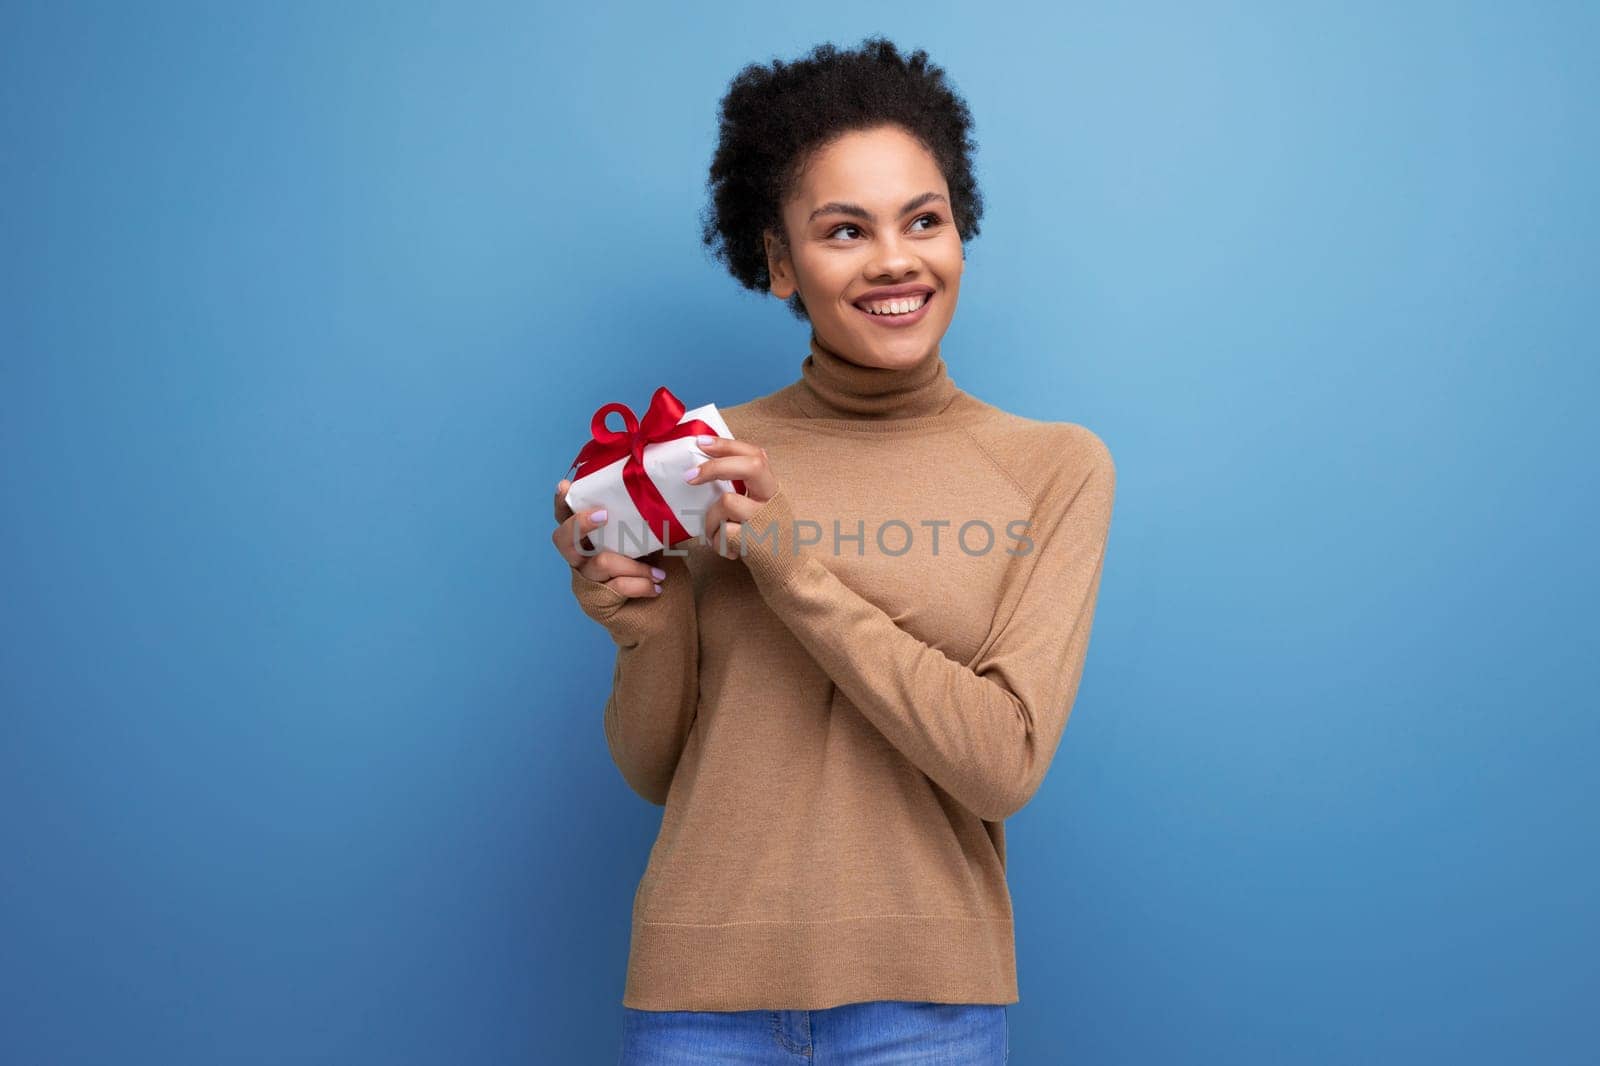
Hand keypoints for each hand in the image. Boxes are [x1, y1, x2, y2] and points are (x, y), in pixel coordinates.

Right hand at [552, 477, 668, 597]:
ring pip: (603, 562)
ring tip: (660, 573)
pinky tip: (657, 586)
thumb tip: (658, 495)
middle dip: (580, 524)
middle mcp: (580, 558)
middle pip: (563, 538)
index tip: (566, 486)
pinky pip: (617, 586)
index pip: (565, 516)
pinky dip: (641, 584)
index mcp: (589, 538)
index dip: (561, 502)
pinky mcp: (596, 602)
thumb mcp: (653, 542)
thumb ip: (646, 523)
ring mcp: (586, 580)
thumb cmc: (656, 571)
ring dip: (636, 565)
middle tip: (603, 516)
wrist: (665, 615)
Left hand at [686, 437, 780, 560]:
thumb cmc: (765, 536)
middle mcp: (772, 499)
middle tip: (689, 477)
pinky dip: (717, 543)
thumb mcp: (760, 507)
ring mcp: (766, 519)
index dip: (727, 445)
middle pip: (750, 466)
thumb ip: (745, 488)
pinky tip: (727, 551)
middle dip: (715, 467)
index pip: (754, 454)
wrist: (787, 571)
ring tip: (715, 534)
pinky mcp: (757, 541)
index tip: (701, 442)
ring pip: (726, 502)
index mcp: (771, 487)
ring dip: (710, 520)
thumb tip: (707, 464)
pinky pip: (723, 533)